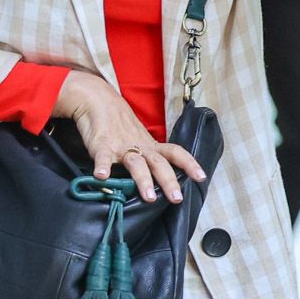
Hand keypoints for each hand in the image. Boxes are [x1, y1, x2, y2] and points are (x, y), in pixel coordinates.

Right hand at [52, 71, 206, 203]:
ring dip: (143, 180)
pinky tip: (101, 177)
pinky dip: (102, 167)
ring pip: (136, 163)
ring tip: (149, 198)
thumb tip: (160, 180)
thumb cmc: (119, 124)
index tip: (201, 177)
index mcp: (150, 145)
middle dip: (169, 181)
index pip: (175, 152)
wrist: (98, 100)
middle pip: (158, 163)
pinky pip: (103, 158)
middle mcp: (139, 146)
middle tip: (177, 198)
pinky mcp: (102, 146)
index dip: (189, 163)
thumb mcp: (138, 139)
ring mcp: (121, 146)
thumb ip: (147, 157)